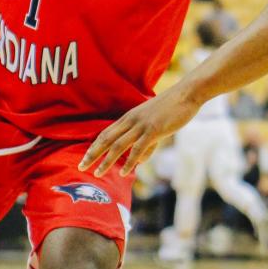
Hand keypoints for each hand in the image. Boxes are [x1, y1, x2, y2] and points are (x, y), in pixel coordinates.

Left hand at [79, 87, 201, 177]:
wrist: (186, 94)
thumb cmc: (172, 109)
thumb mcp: (155, 125)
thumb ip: (146, 144)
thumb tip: (139, 161)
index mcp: (129, 117)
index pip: (106, 133)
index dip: (94, 146)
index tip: (84, 159)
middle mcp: (131, 120)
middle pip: (106, 139)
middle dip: (92, 154)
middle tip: (81, 167)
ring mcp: (142, 125)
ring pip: (118, 145)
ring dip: (106, 161)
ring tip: (97, 174)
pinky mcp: (153, 130)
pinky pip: (138, 148)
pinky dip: (130, 161)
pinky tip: (125, 172)